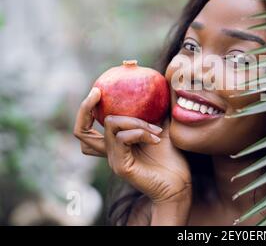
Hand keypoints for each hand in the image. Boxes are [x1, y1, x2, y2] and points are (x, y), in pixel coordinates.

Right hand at [73, 88, 191, 204]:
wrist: (179, 184)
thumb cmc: (172, 159)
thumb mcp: (160, 128)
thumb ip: (153, 111)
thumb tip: (157, 86)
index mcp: (116, 144)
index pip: (88, 128)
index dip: (87, 109)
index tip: (98, 89)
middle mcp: (110, 152)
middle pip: (81, 130)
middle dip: (85, 108)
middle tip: (98, 92)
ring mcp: (113, 160)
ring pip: (111, 125)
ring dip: (135, 121)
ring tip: (156, 129)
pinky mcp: (121, 166)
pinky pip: (123, 138)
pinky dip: (139, 132)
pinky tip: (156, 138)